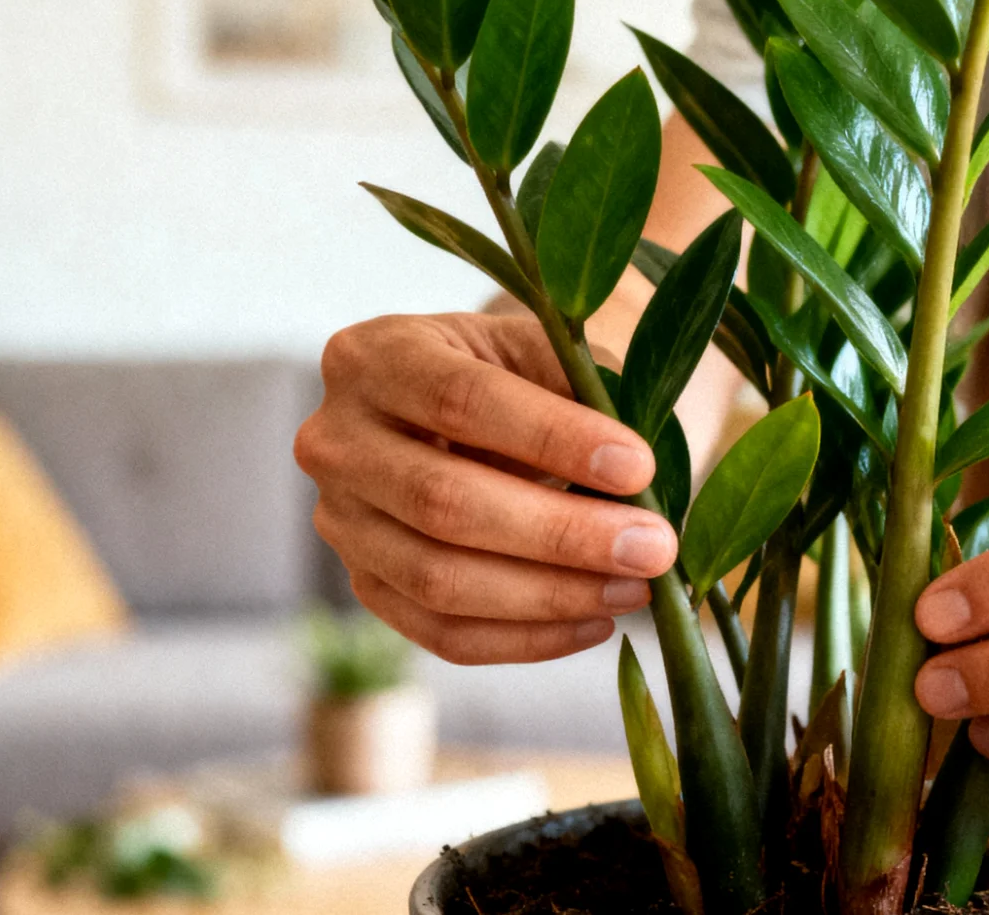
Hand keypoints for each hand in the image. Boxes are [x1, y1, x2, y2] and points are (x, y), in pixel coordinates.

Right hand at [295, 313, 675, 664]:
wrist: (481, 409)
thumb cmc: (527, 374)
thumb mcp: (549, 350)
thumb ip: (583, 392)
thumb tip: (638, 481)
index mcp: (373, 355)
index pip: (460, 399)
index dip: (553, 437)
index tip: (638, 466)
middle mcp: (335, 439)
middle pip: (443, 502)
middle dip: (563, 532)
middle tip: (654, 546)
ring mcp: (340, 520)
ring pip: (439, 580)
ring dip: (551, 595)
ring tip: (637, 588)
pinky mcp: (365, 584)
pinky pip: (442, 633)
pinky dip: (527, 639)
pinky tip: (598, 623)